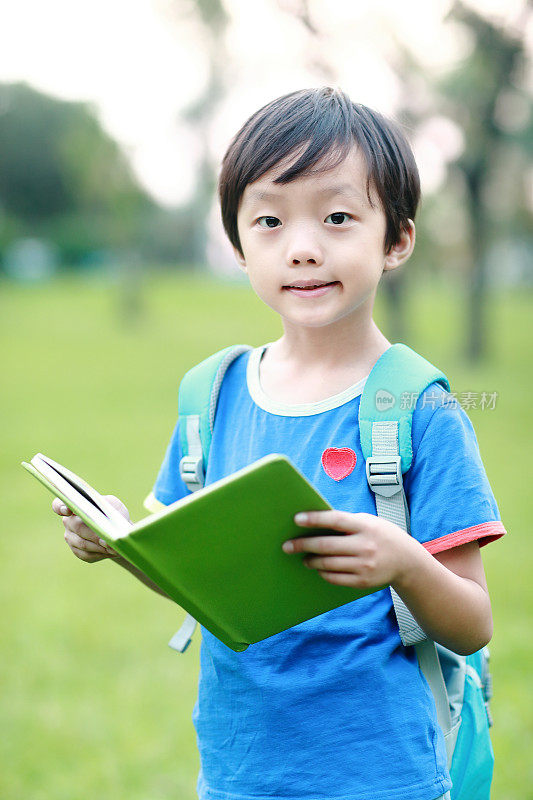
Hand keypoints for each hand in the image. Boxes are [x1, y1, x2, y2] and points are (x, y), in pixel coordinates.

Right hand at [52, 496, 129, 562]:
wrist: (118, 531)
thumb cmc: (115, 514)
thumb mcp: (114, 506)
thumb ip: (109, 512)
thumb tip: (104, 528)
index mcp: (74, 505)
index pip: (58, 505)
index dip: (60, 507)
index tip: (68, 510)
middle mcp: (68, 521)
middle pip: (77, 527)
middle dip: (94, 533)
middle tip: (108, 538)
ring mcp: (70, 537)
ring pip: (82, 543)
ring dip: (99, 545)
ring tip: (113, 545)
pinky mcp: (77, 551)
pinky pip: (86, 554)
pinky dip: (100, 553)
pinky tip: (110, 550)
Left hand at [282, 510, 416, 588]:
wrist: (407, 560)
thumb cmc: (381, 535)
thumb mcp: (369, 522)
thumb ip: (346, 523)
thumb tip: (314, 523)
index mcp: (366, 526)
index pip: (336, 520)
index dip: (315, 519)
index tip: (296, 519)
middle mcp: (365, 546)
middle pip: (327, 546)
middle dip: (303, 545)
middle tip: (287, 545)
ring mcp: (364, 566)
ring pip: (328, 564)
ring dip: (311, 561)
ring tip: (304, 558)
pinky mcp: (363, 582)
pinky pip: (335, 578)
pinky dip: (324, 573)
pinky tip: (319, 568)